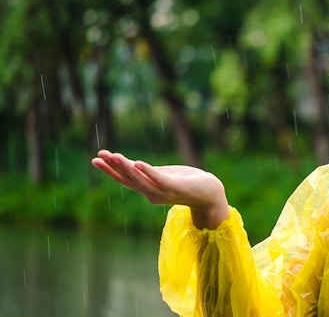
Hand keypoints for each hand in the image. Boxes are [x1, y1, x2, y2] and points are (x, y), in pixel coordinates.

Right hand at [91, 149, 228, 228]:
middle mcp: (152, 193)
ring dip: (127, 168)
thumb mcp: (165, 176)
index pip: (125, 179)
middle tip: (99, 155)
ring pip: (141, 179)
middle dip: (114, 167)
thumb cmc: (189, 184)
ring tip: (115, 156)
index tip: (96, 159)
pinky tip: (139, 163)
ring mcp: (164, 192)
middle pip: (129, 179)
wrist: (210, 194)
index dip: (110, 170)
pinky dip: (148, 172)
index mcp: (149, 189)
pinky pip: (159, 180)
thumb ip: (151, 173)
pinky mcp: (176, 187)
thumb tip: (135, 166)